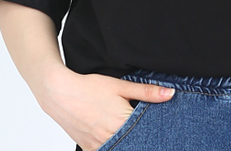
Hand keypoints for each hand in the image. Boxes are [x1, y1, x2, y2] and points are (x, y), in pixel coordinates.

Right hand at [35, 64, 174, 150]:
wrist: (60, 93)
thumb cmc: (90, 87)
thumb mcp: (121, 86)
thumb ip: (147, 92)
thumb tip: (170, 93)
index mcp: (122, 123)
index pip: (147, 133)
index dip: (155, 131)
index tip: (161, 131)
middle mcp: (110, 139)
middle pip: (134, 142)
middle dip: (141, 138)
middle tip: (145, 130)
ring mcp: (98, 146)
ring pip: (120, 147)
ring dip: (127, 141)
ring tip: (128, 130)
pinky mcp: (88, 149)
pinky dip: (113, 145)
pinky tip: (116, 136)